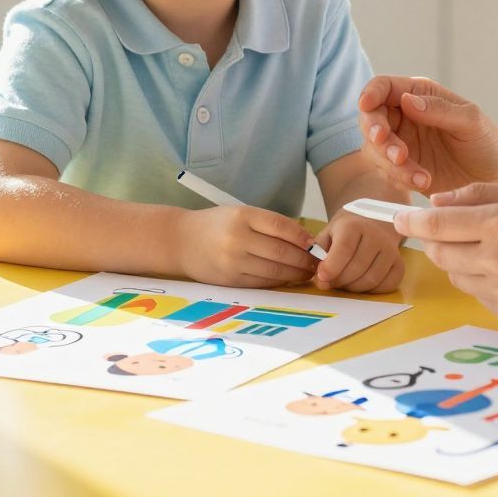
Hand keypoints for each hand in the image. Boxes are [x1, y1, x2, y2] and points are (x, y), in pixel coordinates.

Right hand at [176, 206, 317, 288]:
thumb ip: (268, 224)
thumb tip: (303, 240)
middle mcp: (237, 239)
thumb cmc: (215, 225)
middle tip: (318, 262)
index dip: (303, 237)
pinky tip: (288, 279)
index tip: (315, 244)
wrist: (179, 241)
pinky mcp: (230, 280)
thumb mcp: (239, 214)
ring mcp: (233, 261)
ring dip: (296, 274)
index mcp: (242, 216)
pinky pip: (262, 283)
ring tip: (307, 273)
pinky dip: (279, 281)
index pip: (282, 226)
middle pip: (281, 252)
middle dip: (304, 259)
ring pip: (274, 271)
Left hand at [311, 210, 404, 293]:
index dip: (331, 267)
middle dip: (339, 281)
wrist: (372, 222)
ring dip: (353, 288)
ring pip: (371, 280)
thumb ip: (319, 256)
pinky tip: (361, 283)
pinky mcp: (399, 263)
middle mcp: (376, 236)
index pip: (344, 249)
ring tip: (344, 282)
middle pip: (357, 268)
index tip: (321, 277)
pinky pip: (387, 285)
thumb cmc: (345, 231)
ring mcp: (391, 250)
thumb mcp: (327, 235)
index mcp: (354, 226)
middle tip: (330, 282)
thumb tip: (321, 280)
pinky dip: (372, 290)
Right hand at [357, 75, 497, 194]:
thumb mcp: (471, 121)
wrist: (497, 181)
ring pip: (374, 149)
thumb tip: (406, 101)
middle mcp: (406, 116)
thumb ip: (439, 110)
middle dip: (378, 135)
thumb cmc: (488, 144)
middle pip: (372, 118)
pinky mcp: (402, 169)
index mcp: (420, 95)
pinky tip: (424, 181)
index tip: (366, 105)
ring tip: (421, 176)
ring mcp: (402, 143)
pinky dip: (400, 178)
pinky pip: (387, 172)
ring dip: (390, 163)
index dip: (370, 94)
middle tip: (396, 153)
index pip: (384, 87)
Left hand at [392, 183, 497, 328]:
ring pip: (455, 276)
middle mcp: (497, 262)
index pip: (436, 224)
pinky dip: (483, 281)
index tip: (396, 217)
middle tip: (451, 229)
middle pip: (438, 252)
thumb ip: (481, 194)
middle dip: (436, 239)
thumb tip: (437, 200)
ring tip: (494, 248)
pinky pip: (478, 295)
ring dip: (460, 260)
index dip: (411, 220)